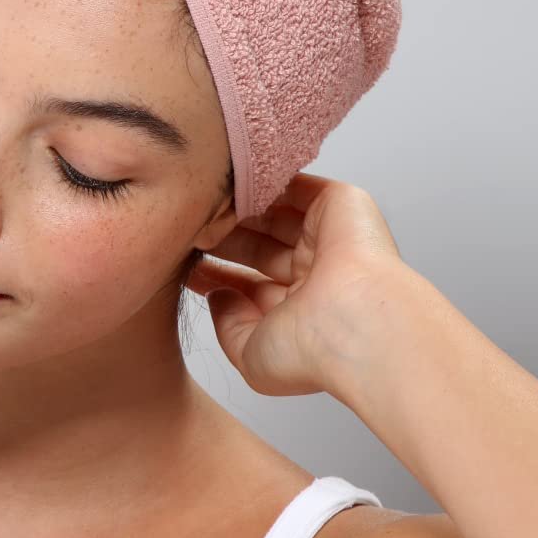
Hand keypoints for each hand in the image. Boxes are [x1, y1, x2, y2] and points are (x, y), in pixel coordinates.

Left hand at [183, 172, 410, 396]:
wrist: (356, 323)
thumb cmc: (312, 351)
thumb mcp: (251, 355)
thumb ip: (228, 325)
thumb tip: (218, 295)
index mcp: (300, 309)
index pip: (248, 282)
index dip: (215, 271)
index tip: (181, 260)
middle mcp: (315, 272)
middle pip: (256, 244)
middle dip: (219, 235)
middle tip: (185, 227)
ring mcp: (329, 237)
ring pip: (272, 213)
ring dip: (236, 209)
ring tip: (200, 207)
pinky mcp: (343, 204)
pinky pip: (295, 184)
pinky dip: (263, 181)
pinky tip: (229, 186)